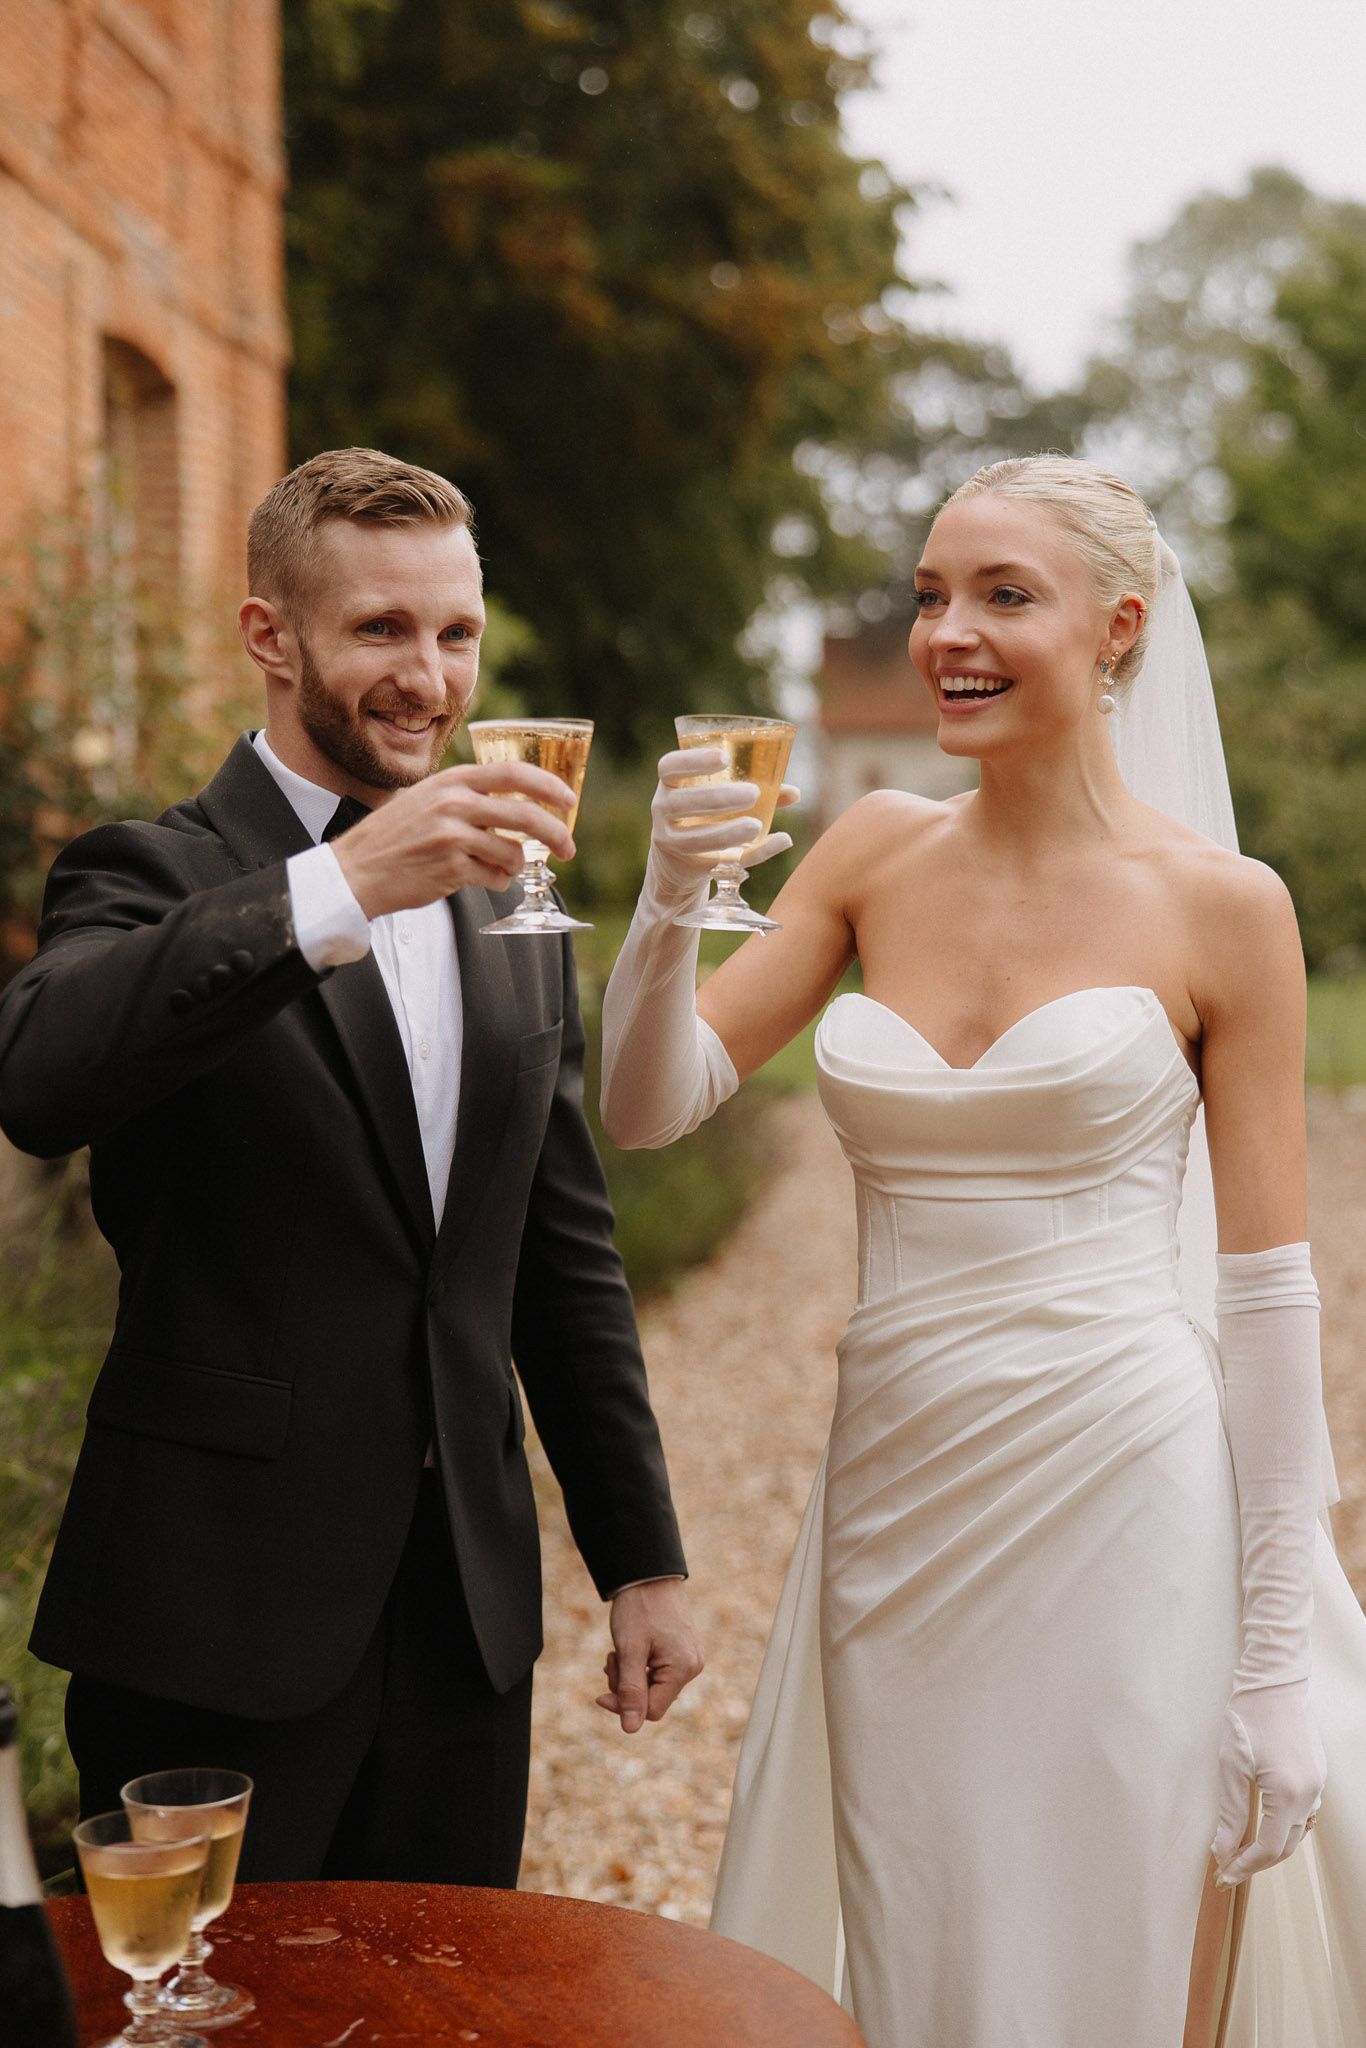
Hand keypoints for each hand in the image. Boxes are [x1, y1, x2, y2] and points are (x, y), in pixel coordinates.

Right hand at [330, 762, 577, 918]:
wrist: (355, 870)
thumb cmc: (393, 838)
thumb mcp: (427, 799)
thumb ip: (466, 797)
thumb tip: (517, 806)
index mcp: (451, 781)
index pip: (513, 773)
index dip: (548, 785)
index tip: (569, 800)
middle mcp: (454, 804)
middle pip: (526, 816)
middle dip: (557, 834)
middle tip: (569, 849)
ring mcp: (452, 836)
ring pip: (513, 854)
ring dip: (513, 865)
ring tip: (494, 867)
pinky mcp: (451, 869)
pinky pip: (496, 879)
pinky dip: (495, 882)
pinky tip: (476, 879)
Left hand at [596, 1579, 702, 1732]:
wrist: (648, 1574)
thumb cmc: (639, 1608)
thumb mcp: (629, 1651)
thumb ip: (630, 1691)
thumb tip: (630, 1729)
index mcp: (683, 1669)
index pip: (651, 1710)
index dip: (623, 1706)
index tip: (600, 1693)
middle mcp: (692, 1667)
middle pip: (652, 1699)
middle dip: (625, 1686)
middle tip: (610, 1660)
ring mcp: (689, 1658)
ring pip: (653, 1686)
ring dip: (630, 1675)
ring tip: (617, 1652)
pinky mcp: (681, 1651)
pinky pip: (658, 1672)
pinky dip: (639, 1666)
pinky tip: (627, 1651)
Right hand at [650, 747, 797, 894]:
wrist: (680, 860)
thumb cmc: (705, 815)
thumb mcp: (719, 796)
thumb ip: (754, 790)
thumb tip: (795, 793)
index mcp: (670, 783)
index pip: (669, 766)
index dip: (694, 761)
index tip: (725, 758)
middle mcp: (663, 809)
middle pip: (681, 802)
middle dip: (717, 797)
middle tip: (753, 793)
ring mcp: (671, 840)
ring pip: (694, 838)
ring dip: (727, 832)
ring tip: (757, 825)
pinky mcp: (689, 866)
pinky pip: (719, 862)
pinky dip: (753, 853)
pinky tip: (778, 841)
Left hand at [1211, 1680, 1325, 1884]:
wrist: (1275, 1683)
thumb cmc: (1249, 1718)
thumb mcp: (1231, 1766)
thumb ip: (1230, 1813)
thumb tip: (1222, 1850)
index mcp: (1288, 1794)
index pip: (1269, 1848)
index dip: (1245, 1865)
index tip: (1223, 1874)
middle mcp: (1310, 1794)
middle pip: (1286, 1846)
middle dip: (1256, 1862)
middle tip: (1227, 1869)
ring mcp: (1318, 1785)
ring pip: (1297, 1832)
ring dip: (1271, 1846)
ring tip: (1241, 1852)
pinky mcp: (1317, 1775)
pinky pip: (1303, 1813)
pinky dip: (1283, 1827)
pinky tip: (1264, 1825)